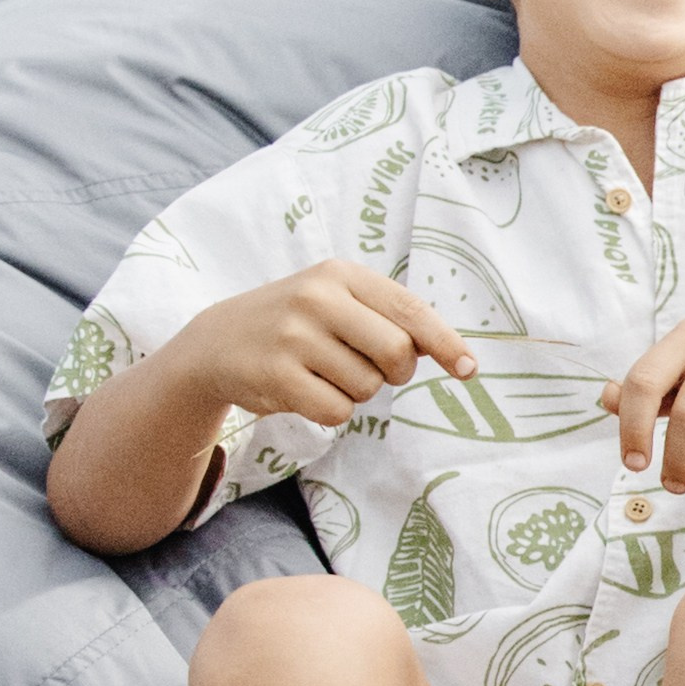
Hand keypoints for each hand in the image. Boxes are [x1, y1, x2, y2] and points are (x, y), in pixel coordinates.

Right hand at [173, 262, 473, 426]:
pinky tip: (306, 390)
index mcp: (341, 275)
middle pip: (397, 353)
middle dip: (394, 372)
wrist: (215, 343)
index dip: (445, 342)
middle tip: (369, 367)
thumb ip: (385, 316)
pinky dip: (332, 410)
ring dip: (356, 391)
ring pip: (367, 387)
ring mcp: (294, 337)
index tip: (469, 369)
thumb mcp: (334, 299)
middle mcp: (317, 299)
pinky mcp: (277, 376)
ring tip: (322, 372)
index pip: (410, 310)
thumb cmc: (295, 323)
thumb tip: (445, 349)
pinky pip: (337, 411)